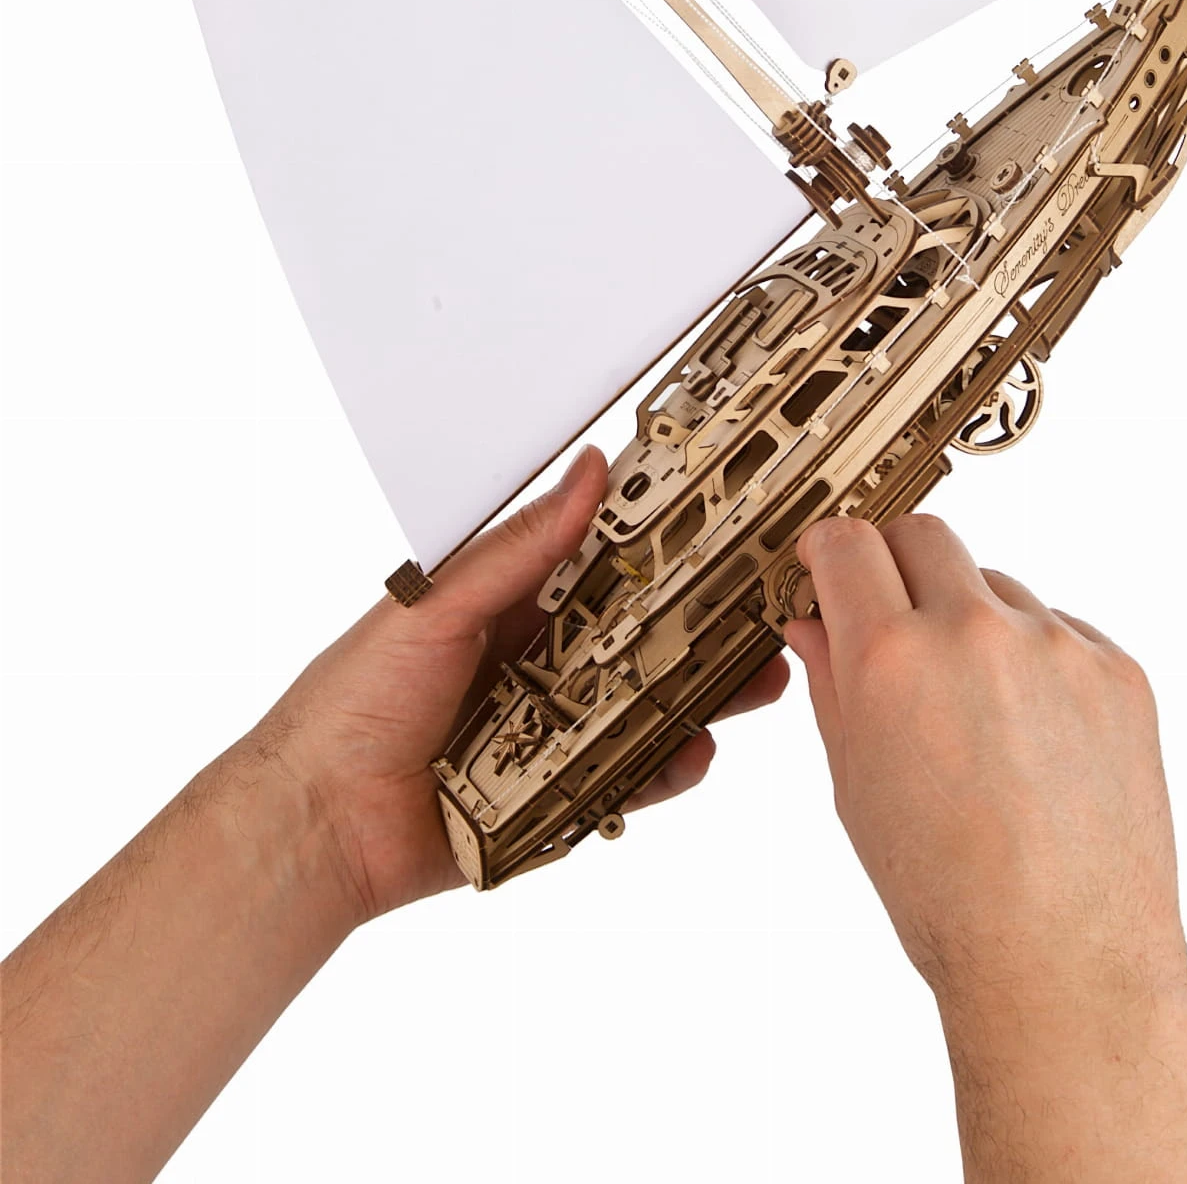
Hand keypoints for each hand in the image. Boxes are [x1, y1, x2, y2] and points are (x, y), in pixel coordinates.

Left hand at [243, 446, 788, 919]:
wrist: (315, 824)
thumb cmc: (350, 704)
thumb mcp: (437, 609)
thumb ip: (516, 552)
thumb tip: (585, 475)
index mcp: (508, 607)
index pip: (599, 565)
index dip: (658, 547)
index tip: (715, 523)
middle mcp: (536, 666)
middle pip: (636, 639)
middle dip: (699, 626)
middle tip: (759, 610)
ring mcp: (549, 734)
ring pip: (642, 709)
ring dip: (698, 695)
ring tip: (753, 682)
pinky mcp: (554, 798)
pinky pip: (625, 781)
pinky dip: (663, 769)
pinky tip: (693, 752)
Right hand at [786, 513, 1186, 1181]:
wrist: (1064, 964)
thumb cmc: (950, 899)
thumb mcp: (856, 788)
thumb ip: (832, 686)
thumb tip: (817, 625)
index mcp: (892, 659)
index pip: (847, 542)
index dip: (828, 553)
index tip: (828, 567)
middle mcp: (974, 633)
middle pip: (924, 535)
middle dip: (896, 566)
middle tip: (893, 620)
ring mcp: (1056, 648)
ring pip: (996, 587)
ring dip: (973, 623)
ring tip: (976, 719)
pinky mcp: (1118, 672)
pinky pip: (1061, 634)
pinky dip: (1037, 665)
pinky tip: (1033, 742)